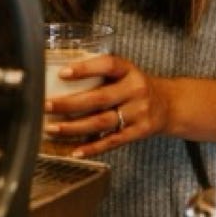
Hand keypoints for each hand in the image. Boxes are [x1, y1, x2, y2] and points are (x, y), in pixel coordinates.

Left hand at [44, 53, 169, 157]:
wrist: (169, 105)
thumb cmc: (135, 87)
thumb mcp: (125, 73)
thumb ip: (100, 75)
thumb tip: (58, 79)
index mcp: (129, 71)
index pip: (108, 65)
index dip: (85, 68)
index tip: (62, 72)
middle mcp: (135, 90)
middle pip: (99, 98)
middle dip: (70, 104)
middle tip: (46, 106)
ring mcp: (138, 113)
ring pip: (101, 122)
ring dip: (74, 127)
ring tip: (52, 128)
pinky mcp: (138, 132)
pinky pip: (111, 141)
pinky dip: (91, 147)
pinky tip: (74, 151)